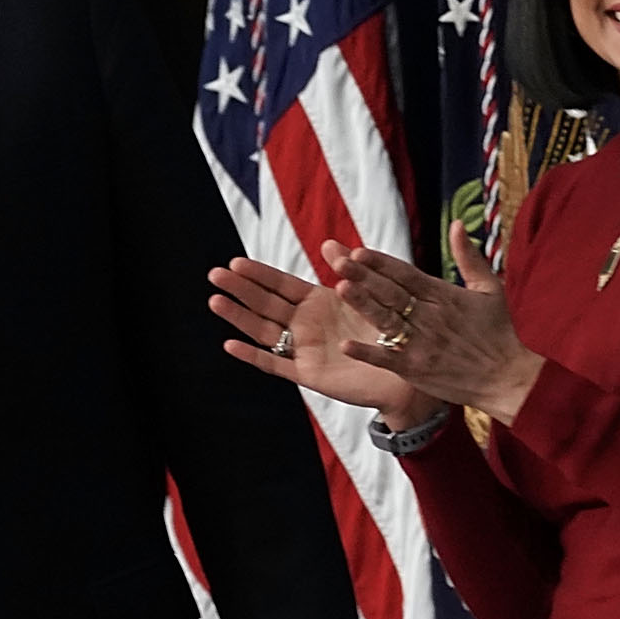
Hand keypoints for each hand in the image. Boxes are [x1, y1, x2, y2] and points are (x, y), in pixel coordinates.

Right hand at [210, 256, 429, 420]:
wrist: (404, 374)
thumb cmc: (389, 334)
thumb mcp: (369, 297)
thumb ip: (349, 271)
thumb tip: (329, 243)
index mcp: (318, 304)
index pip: (281, 285)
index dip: (259, 274)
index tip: (236, 261)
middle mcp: (306, 325)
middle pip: (266, 304)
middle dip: (241, 289)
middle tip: (215, 274)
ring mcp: (304, 349)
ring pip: (264, 330)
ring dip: (239, 316)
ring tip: (215, 300)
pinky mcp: (308, 374)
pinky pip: (275, 365)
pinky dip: (253, 356)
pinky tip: (231, 344)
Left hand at [325, 222, 545, 425]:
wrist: (508, 378)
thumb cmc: (499, 332)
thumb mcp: (489, 288)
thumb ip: (469, 257)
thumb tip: (457, 223)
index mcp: (444, 296)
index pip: (406, 274)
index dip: (382, 262)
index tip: (358, 250)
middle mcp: (430, 317)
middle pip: (392, 293)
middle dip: (364, 276)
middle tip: (338, 262)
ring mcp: (422, 344)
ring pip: (386, 321)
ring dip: (364, 305)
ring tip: (341, 289)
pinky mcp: (417, 369)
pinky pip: (388, 360)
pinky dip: (367, 353)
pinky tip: (345, 344)